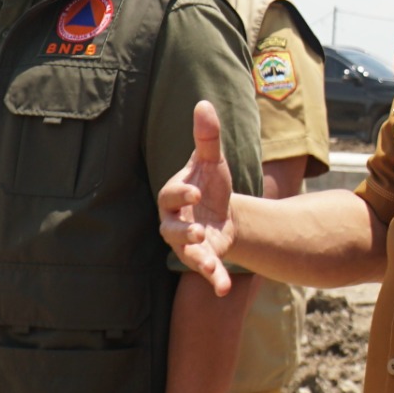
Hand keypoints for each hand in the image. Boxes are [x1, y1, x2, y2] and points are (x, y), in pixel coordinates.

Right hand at [157, 100, 236, 294]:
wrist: (223, 209)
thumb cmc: (209, 182)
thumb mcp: (212, 160)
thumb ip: (207, 137)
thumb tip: (203, 103)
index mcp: (174, 196)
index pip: (171, 195)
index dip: (182, 193)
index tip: (197, 191)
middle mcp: (175, 222)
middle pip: (170, 230)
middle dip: (182, 233)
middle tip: (197, 233)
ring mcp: (187, 243)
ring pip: (185, 254)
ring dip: (197, 260)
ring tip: (210, 264)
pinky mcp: (204, 257)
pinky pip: (205, 270)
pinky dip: (214, 279)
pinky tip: (223, 289)